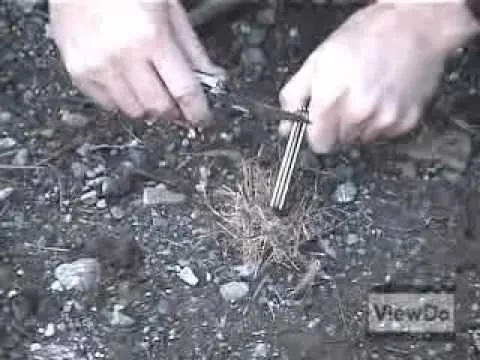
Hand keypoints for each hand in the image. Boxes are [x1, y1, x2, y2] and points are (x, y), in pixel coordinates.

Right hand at [49, 0, 224, 127]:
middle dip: (174, 110)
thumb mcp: (170, 10)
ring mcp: (96, 66)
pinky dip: (123, 101)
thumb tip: (212, 77)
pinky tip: (128, 82)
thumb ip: (192, 49)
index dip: (198, 111)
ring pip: (133, 111)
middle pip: (158, 108)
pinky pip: (107, 105)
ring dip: (149, 107)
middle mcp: (122, 56)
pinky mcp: (77, 71)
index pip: (184, 91)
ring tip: (152, 88)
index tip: (203, 117)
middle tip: (178, 102)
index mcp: (151, 37)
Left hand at [278, 3, 479, 153]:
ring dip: (359, 125)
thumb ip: (295, 96)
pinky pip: (384, 135)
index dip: (317, 133)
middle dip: (337, 127)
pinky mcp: (405, 122)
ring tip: (366, 95)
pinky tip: (383, 98)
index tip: (320, 123)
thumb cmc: (366, 36)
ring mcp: (384, 119)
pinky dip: (380, 122)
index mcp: (332, 98)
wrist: (415, 25)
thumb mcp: (318, 60)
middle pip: (339, 142)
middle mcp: (359, 113)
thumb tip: (286, 129)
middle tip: (345, 99)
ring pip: (360, 140)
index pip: (318, 144)